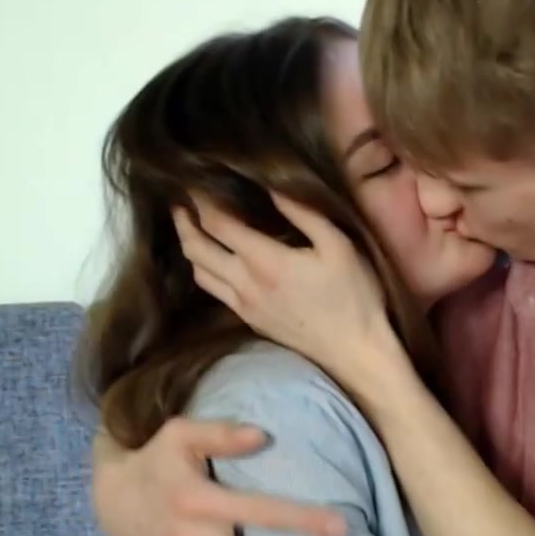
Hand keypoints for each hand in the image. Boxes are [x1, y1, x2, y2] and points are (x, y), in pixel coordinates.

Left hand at [173, 191, 393, 380]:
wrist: (354, 353)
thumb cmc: (354, 297)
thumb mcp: (338, 246)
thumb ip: (303, 214)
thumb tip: (272, 187)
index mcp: (266, 261)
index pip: (217, 224)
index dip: (200, 201)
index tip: (194, 182)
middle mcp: (246, 284)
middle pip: (195, 250)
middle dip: (183, 222)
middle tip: (180, 202)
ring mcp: (244, 306)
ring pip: (199, 274)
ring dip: (190, 247)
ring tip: (192, 228)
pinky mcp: (249, 321)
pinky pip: (215, 291)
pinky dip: (206, 270)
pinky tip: (216, 260)